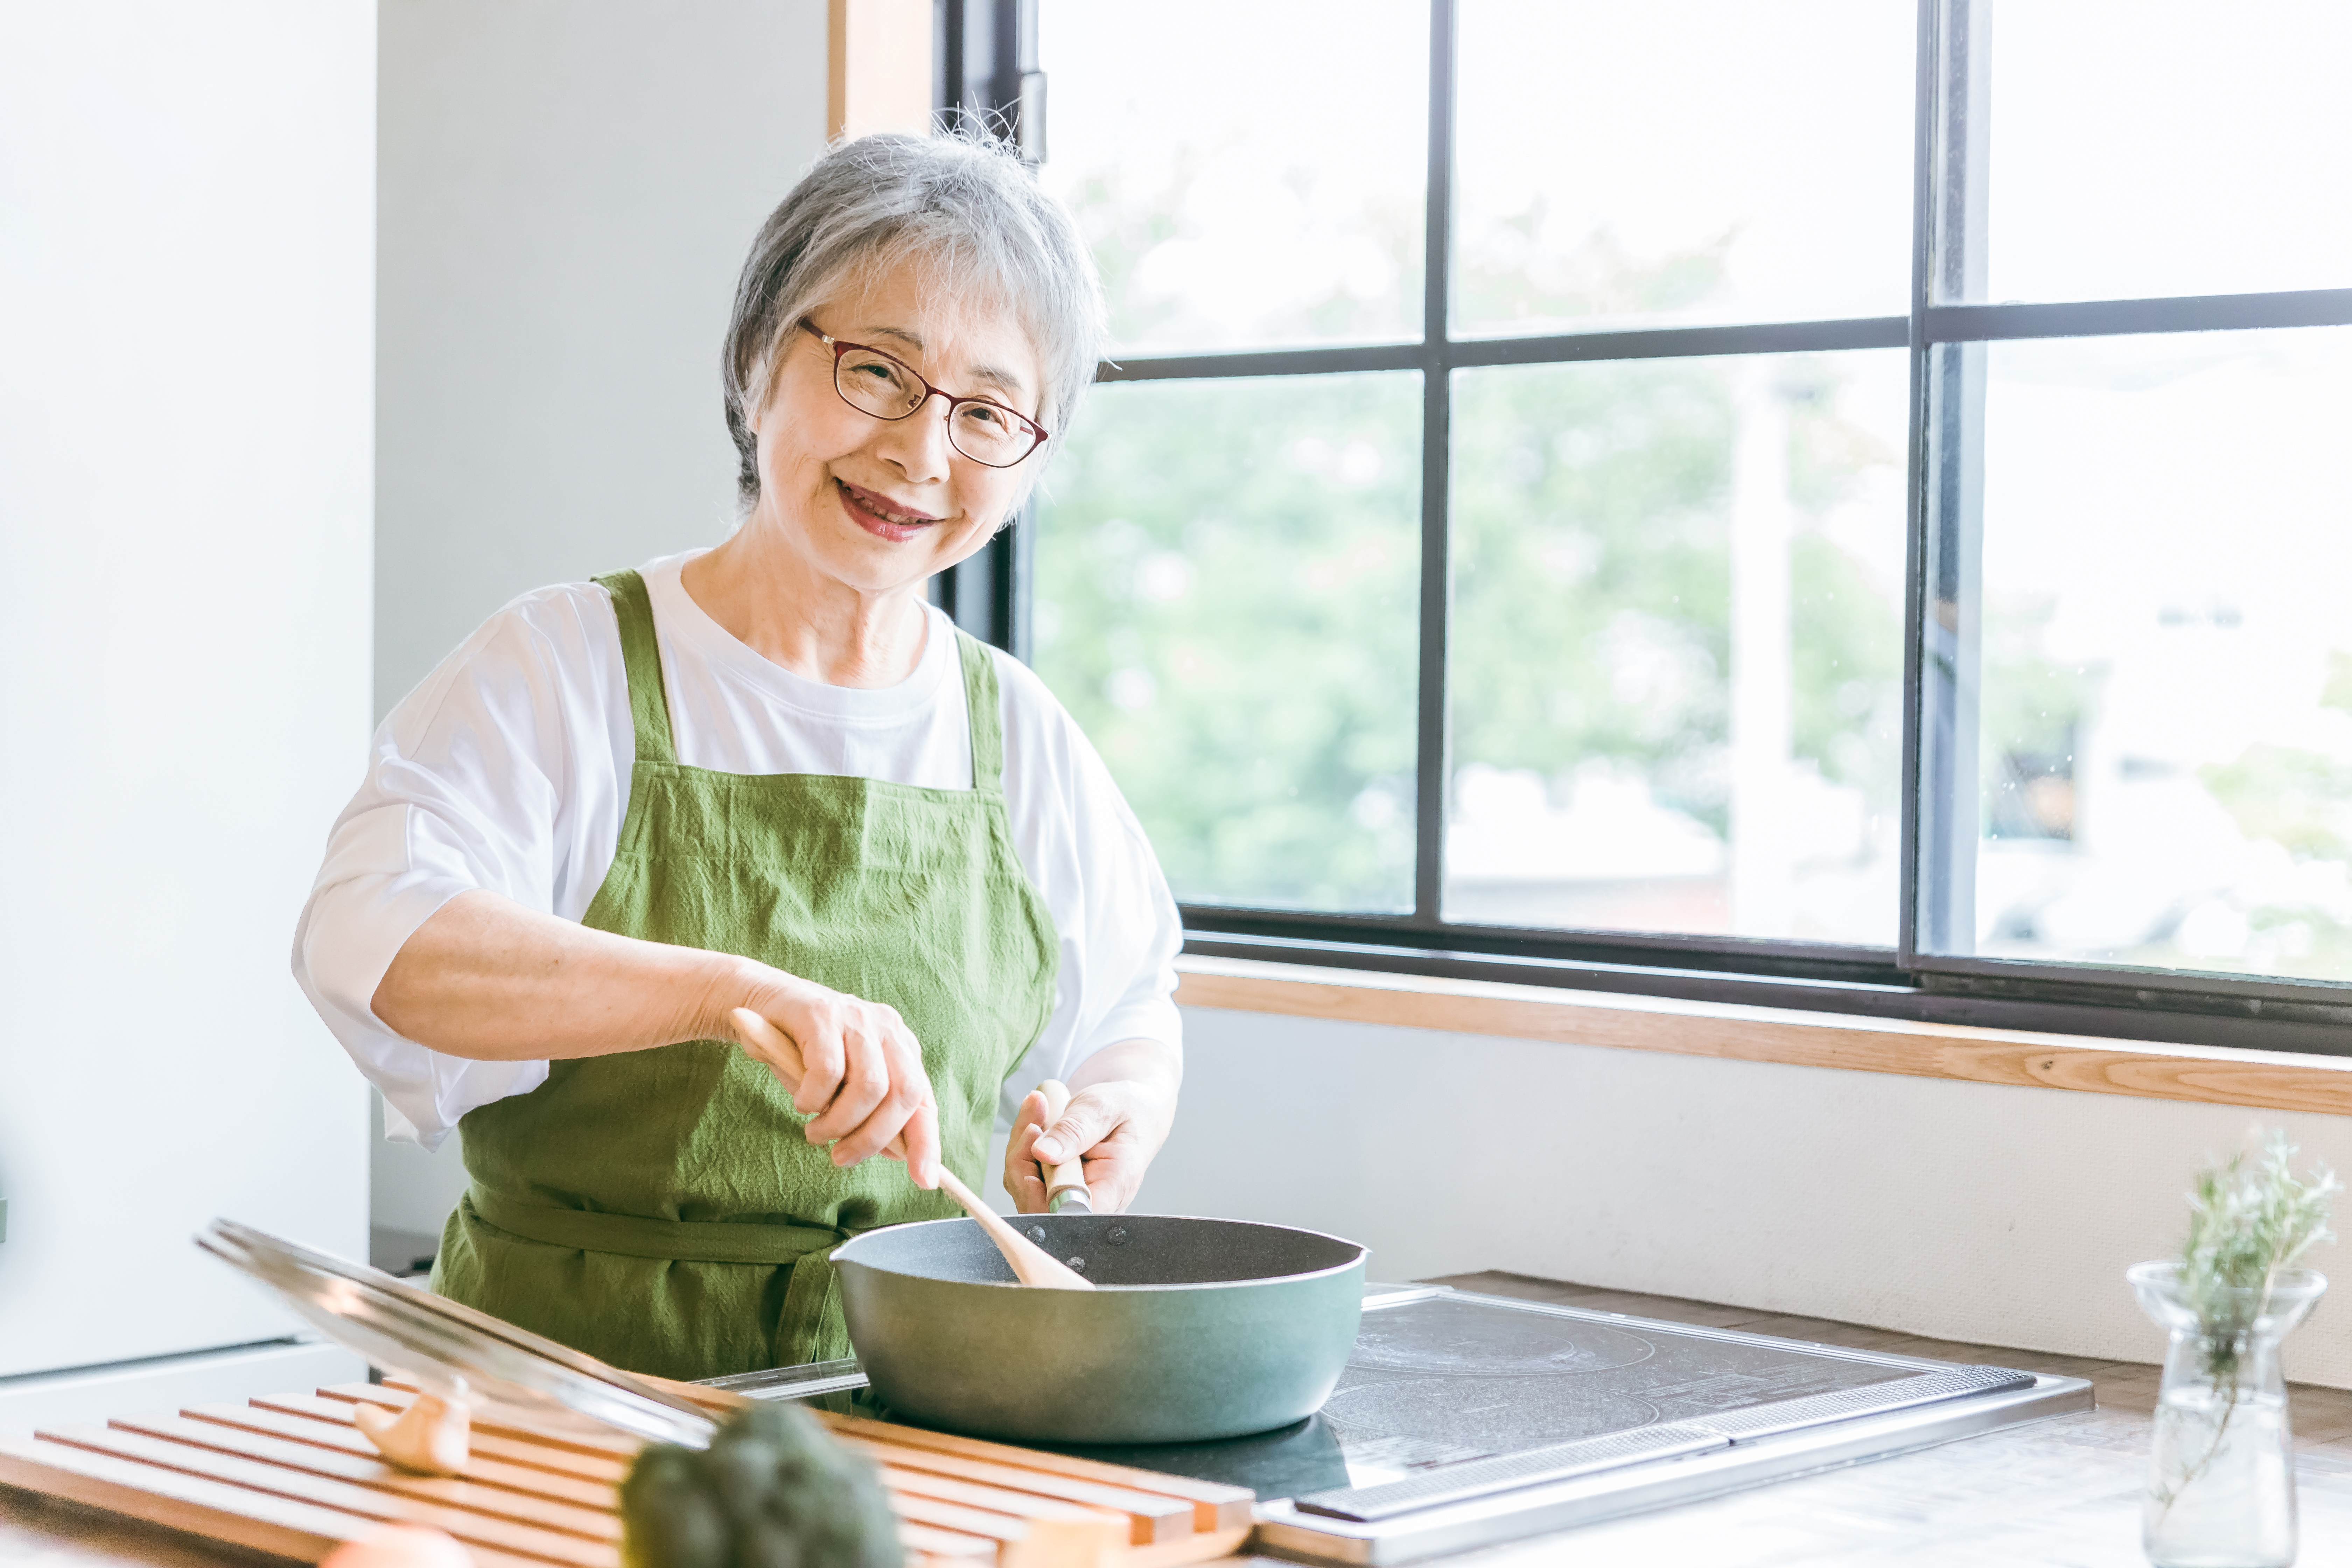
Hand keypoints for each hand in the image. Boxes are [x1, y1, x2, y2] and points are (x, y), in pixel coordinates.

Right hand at [729, 967, 941, 1186]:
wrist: (757, 1005)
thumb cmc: (803, 1055)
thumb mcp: (841, 1091)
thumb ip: (871, 1116)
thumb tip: (899, 1154)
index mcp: (899, 1048)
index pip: (923, 1100)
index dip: (926, 1143)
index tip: (924, 1180)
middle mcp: (886, 1029)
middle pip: (903, 1094)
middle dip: (874, 1138)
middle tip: (841, 1157)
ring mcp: (856, 1017)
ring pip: (869, 1087)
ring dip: (839, 1123)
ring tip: (815, 1132)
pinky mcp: (822, 1014)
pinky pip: (828, 1071)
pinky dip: (813, 1099)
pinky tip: (802, 1101)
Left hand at [1003, 1040, 1178, 1214]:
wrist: (1134, 1109)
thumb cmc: (1127, 1108)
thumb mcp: (1103, 1107)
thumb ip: (1075, 1129)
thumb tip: (1042, 1152)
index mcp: (1115, 1186)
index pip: (1072, 1214)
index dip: (1041, 1195)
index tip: (1036, 1154)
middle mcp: (1094, 1202)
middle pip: (1039, 1204)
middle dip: (1023, 1159)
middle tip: (1035, 1118)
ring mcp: (1073, 1199)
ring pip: (1026, 1191)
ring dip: (1020, 1149)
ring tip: (1037, 1110)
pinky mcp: (1057, 1190)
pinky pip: (1025, 1179)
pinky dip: (1022, 1149)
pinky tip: (1035, 1122)